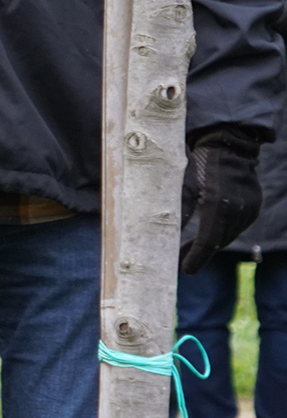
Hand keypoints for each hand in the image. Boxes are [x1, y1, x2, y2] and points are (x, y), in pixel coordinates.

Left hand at [180, 126, 263, 272]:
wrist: (228, 146)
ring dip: (210, 244)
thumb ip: (176, 214)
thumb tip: (163, 240)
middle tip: (182, 261)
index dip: (196, 258)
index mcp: (217, 206)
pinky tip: (207, 234)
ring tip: (190, 250)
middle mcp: (238, 210)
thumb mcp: (181, 188)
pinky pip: (236, 226)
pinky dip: (221, 233)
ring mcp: (249, 209)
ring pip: (228, 235)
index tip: (185, 271)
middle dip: (200, 253)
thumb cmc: (197, 165)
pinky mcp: (253, 206)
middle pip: (219, 242)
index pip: (208, 242)